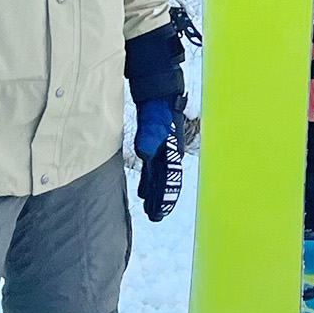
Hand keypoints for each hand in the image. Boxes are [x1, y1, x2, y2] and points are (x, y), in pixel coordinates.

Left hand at [133, 94, 185, 221]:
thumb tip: (144, 156)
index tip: (158, 213)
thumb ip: (148, 137)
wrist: (159, 95)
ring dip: (154, 193)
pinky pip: (152, 171)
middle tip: (155, 217)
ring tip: (151, 210)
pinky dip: (149, 182)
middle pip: (164, 182)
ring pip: (158, 178)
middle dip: (160, 200)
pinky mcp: (153, 148)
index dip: (164, 197)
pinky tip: (143, 192)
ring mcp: (161, 152)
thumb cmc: (158, 108)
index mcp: (171, 152)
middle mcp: (168, 155)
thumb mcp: (153, 121)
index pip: (168, 180)